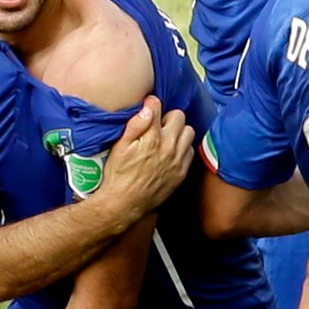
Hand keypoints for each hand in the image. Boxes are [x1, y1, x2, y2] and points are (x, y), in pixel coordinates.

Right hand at [101, 96, 193, 213]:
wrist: (124, 204)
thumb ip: (135, 125)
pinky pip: (190, 150)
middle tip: (157, 126)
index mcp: (151, 138)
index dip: (151, 104)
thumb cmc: (118, 175)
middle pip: (179, 116)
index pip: (157, 107)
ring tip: (166, 137)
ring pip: (189, 131)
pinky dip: (182, 147)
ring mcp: (177, 160)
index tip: (147, 107)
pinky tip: (171, 151)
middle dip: (168, 117)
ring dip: (178, 131)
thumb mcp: (119, 148)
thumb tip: (148, 106)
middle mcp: (168, 147)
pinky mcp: (181, 172)